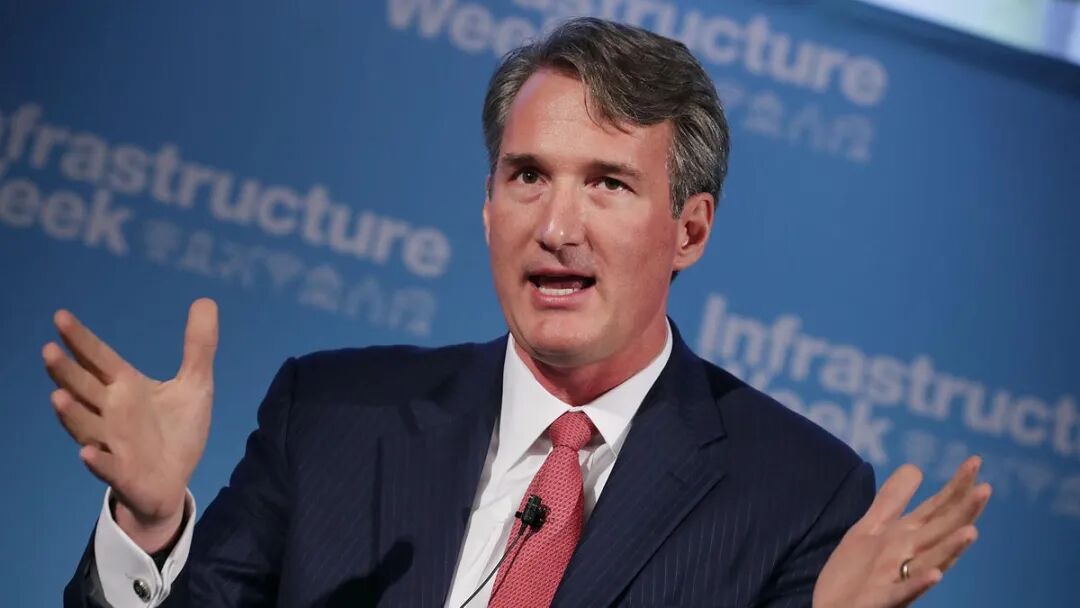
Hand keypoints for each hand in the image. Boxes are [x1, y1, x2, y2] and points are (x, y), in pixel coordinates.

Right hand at [43, 298, 217, 551]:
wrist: (174, 481)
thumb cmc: (176, 430)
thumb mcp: (195, 385)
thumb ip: (199, 346)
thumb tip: (206, 301)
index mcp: (126, 388)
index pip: (99, 359)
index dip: (81, 340)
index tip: (60, 316)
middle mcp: (111, 412)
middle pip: (84, 389)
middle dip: (66, 373)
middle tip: (48, 350)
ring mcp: (113, 443)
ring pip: (86, 426)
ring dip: (72, 414)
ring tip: (57, 397)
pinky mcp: (124, 472)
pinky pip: (107, 467)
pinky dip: (97, 460)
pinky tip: (87, 453)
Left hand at [813, 456, 991, 607]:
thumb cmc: (855, 574)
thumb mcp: (870, 528)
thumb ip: (892, 500)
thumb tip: (916, 467)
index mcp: (906, 537)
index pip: (938, 508)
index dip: (956, 486)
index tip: (975, 461)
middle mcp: (910, 556)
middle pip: (941, 531)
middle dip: (963, 512)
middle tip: (985, 489)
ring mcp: (899, 578)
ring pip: (931, 561)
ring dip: (952, 548)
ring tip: (971, 532)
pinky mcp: (882, 600)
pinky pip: (904, 592)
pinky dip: (921, 584)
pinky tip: (936, 576)